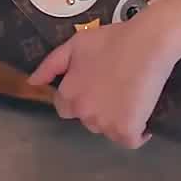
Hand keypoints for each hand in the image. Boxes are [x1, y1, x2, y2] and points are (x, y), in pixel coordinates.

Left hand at [28, 12, 175, 150]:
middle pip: (88, 119)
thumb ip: (51, 65)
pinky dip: (137, 133)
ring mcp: (105, 124)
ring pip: (108, 130)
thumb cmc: (113, 39)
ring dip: (117, 120)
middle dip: (98, 107)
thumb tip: (32, 83)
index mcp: (69, 94)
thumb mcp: (76, 44)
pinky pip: (129, 140)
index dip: (80, 95)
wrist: (148, 42)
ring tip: (131, 98)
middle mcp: (84, 113)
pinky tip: (142, 119)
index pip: (65, 108)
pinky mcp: (127, 130)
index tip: (96, 85)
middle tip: (116, 87)